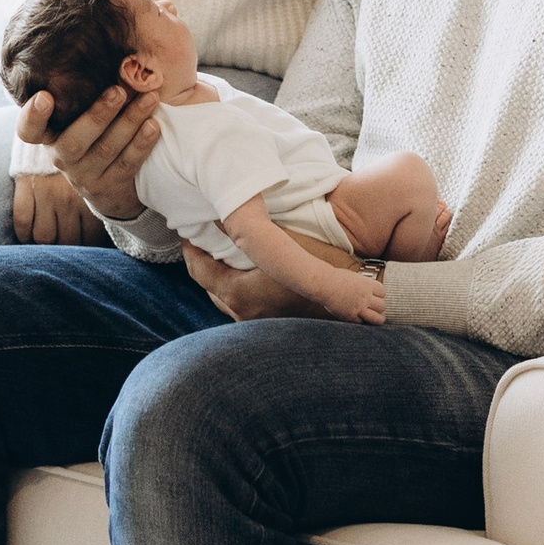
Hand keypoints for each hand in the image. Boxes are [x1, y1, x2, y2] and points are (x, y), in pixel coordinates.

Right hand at [10, 166, 99, 246]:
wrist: (52, 131)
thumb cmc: (78, 159)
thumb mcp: (93, 179)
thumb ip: (96, 204)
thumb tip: (102, 233)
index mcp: (88, 198)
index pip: (89, 238)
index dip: (86, 248)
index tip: (84, 247)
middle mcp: (67, 199)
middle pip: (66, 241)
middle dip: (65, 249)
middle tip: (65, 249)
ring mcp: (45, 194)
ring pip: (44, 237)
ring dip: (45, 242)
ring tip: (48, 242)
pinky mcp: (25, 186)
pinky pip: (23, 222)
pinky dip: (24, 232)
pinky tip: (28, 234)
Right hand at [13, 76, 161, 223]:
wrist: (108, 183)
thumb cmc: (92, 133)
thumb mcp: (76, 116)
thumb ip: (79, 92)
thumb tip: (100, 43)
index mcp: (48, 136)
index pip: (29, 130)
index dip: (33, 116)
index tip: (45, 96)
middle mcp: (61, 157)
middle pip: (74, 140)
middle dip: (98, 114)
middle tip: (119, 90)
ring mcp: (84, 176)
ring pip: (106, 150)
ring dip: (129, 122)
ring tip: (149, 99)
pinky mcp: (109, 187)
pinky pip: (127, 165)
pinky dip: (141, 144)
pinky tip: (153, 126)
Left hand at [184, 243, 380, 322]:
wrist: (356, 300)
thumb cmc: (322, 266)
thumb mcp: (284, 242)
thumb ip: (252, 231)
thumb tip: (221, 214)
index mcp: (241, 295)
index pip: (200, 272)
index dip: (190, 250)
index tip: (187, 233)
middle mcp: (244, 316)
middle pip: (211, 289)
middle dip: (205, 265)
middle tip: (204, 242)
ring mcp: (258, 327)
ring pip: (227, 300)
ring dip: (223, 279)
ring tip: (225, 257)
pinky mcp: (272, 331)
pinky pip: (244, 309)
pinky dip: (239, 292)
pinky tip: (249, 277)